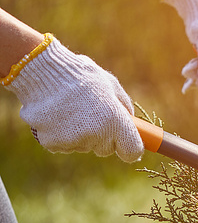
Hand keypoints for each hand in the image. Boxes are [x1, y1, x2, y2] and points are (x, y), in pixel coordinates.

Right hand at [4, 36, 142, 162]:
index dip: (129, 148)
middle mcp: (96, 134)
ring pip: (84, 146)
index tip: (125, 143)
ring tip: (70, 109)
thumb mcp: (110, 84)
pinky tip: (56, 115)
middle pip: (106, 149)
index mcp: (115, 120)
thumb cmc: (79, 74)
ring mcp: (73, 140)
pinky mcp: (52, 143)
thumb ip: (124, 106)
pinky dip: (60, 134)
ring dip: (80, 134)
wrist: (40, 70)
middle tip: (91, 114)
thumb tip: (131, 122)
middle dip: (103, 137)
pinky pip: (64, 145)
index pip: (132, 152)